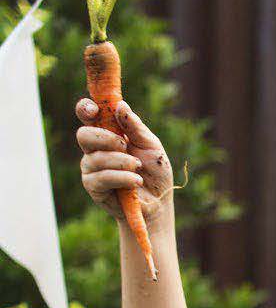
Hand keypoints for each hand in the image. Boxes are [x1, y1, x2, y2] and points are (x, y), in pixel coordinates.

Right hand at [75, 98, 171, 221]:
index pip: (87, 115)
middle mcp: (94, 149)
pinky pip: (102, 178)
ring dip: (122, 162)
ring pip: (96, 158)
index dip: (86, 108)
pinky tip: (136, 182)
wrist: (159, 203)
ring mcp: (91, 167)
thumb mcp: (151, 146)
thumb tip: (120, 105)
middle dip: (106, 138)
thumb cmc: (154, 172)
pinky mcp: (93, 187)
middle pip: (83, 135)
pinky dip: (123, 178)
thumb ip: (135, 127)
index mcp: (106, 133)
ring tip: (138, 169)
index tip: (94, 109)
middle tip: (126, 145)